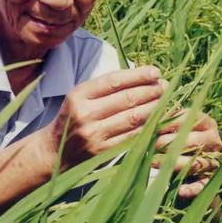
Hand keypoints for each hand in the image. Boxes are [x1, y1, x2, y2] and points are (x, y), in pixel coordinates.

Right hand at [44, 66, 164, 169]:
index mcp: (79, 94)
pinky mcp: (104, 151)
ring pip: (133, 118)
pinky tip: (158, 120)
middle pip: (126, 98)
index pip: (113, 81)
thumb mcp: (80, 96)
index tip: (155, 72)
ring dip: (154, 108)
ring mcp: (95, 134)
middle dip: (150, 91)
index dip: (137, 75)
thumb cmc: (74, 117)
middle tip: (165, 86)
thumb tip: (139, 76)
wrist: (56, 150)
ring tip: (165, 101)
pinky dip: (148, 127)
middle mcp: (85, 113)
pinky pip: (132, 136)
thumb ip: (104, 87)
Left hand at [153, 109, 221, 198]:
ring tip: (152, 162)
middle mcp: (213, 140)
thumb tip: (146, 120)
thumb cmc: (172, 135)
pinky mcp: (210, 179)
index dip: (168, 123)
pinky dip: (193, 189)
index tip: (151, 127)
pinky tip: (181, 191)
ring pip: (196, 163)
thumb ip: (162, 121)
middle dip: (168, 143)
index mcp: (205, 122)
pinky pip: (203, 185)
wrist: (184, 159)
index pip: (188, 119)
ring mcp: (213, 159)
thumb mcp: (170, 126)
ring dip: (173, 164)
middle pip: (193, 142)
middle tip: (149, 145)